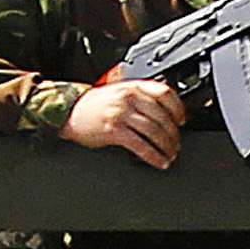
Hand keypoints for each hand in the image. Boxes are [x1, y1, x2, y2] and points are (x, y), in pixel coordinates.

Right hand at [62, 77, 185, 169]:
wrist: (66, 112)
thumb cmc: (92, 105)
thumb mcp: (117, 91)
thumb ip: (139, 95)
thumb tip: (165, 109)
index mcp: (132, 86)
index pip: (165, 93)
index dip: (177, 108)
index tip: (183, 120)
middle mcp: (129, 98)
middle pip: (162, 116)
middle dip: (173, 134)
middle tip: (177, 144)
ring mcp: (121, 114)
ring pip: (154, 132)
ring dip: (166, 147)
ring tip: (170, 155)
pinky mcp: (114, 130)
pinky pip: (140, 145)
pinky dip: (153, 156)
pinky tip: (158, 161)